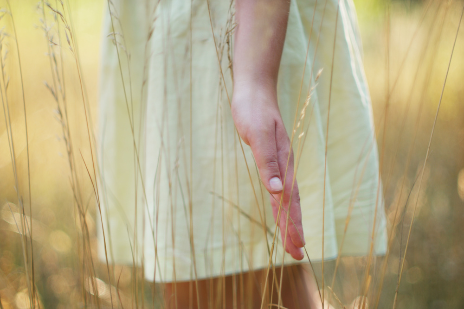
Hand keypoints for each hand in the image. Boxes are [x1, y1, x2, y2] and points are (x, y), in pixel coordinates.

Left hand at [231, 84, 304, 259]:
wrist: (254, 91)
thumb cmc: (253, 110)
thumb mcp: (257, 135)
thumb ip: (267, 162)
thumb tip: (277, 192)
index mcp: (284, 163)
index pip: (290, 200)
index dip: (293, 224)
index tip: (296, 246)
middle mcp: (284, 166)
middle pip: (291, 203)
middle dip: (294, 229)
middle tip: (297, 254)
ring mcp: (279, 163)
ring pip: (286, 198)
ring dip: (289, 220)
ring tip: (293, 240)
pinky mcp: (270, 160)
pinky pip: (278, 187)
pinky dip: (280, 204)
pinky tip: (280, 210)